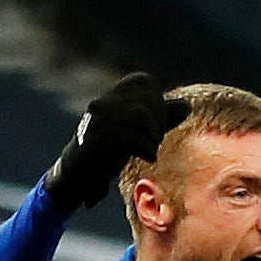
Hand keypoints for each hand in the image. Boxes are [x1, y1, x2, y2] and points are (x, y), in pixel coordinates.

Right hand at [42, 72, 186, 212]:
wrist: (75, 179)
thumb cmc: (106, 154)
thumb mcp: (136, 133)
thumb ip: (160, 119)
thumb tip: (186, 106)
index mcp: (109, 97)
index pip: (142, 81)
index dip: (156, 100)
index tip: (156, 124)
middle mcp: (101, 103)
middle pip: (146, 100)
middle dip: (159, 122)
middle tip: (155, 141)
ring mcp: (96, 120)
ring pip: (140, 115)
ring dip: (153, 136)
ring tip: (152, 150)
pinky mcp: (94, 139)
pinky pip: (129, 135)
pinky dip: (146, 147)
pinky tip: (149, 158)